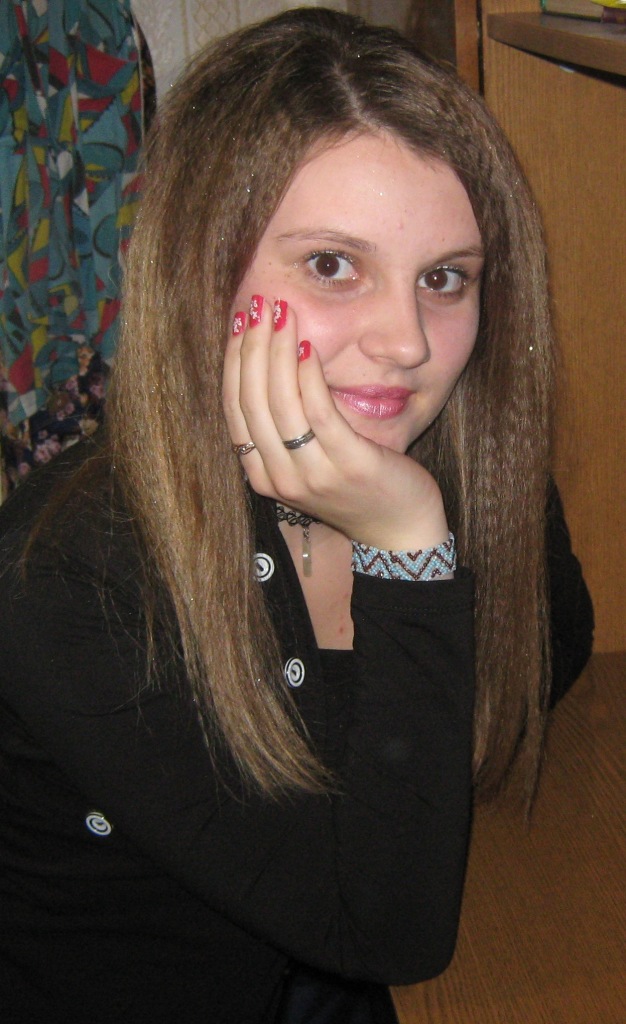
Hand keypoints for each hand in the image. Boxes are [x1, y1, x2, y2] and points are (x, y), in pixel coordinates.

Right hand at [222, 296, 449, 550]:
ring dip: (278, 352)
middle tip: (259, 306)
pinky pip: (319, 415)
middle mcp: (279, 479)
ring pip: (280, 405)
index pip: (234, 409)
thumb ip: (286, 424)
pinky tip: (308, 347)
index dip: (234, 361)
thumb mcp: (308, 459)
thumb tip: (269, 361)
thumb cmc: (354, 486)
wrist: (398, 530)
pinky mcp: (348, 466)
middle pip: (251, 402)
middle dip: (252, 347)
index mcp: (261, 475)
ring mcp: (312, 476)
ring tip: (283, 314)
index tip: (241, 322)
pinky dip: (309, 378)